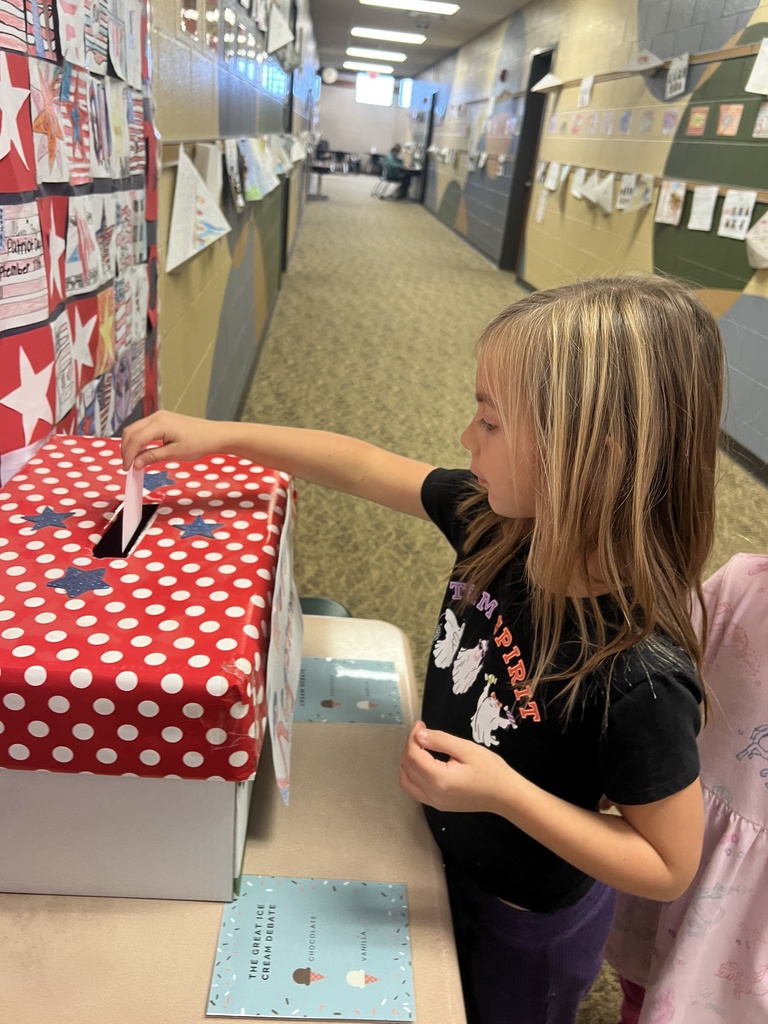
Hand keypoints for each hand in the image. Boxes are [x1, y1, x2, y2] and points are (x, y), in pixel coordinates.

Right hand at [121, 411, 229, 470]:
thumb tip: (136, 463)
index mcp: (159, 424)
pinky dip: (139, 440)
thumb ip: (153, 457)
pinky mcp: (162, 419)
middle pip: (130, 432)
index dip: (128, 455)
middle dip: (126, 449)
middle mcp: (157, 416)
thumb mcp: (175, 453)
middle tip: (128, 466)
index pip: (135, 439)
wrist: (214, 435)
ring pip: (135, 429)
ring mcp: (159, 416)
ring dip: (131, 444)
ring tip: (133, 461)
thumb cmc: (199, 442)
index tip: (127, 469)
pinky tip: (141, 452)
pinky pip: (144, 428)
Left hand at [399, 720, 515, 813]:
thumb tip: (419, 735)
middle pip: (407, 767)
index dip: (413, 737)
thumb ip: (440, 740)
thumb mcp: (466, 749)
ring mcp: (434, 803)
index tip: (420, 724)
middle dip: (410, 746)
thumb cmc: (491, 770)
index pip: (413, 755)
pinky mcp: (438, 805)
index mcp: (439, 779)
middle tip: (421, 732)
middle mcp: (433, 794)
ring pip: (406, 781)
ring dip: (408, 762)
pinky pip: (415, 790)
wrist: (505, 795)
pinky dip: (412, 775)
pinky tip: (423, 763)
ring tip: (420, 746)